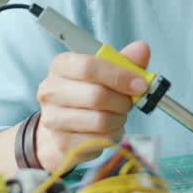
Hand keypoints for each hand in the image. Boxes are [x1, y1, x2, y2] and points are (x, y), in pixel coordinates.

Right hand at [33, 41, 150, 170]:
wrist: (62, 130)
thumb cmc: (86, 94)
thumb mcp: (105, 73)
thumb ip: (124, 61)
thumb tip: (142, 48)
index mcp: (61, 65)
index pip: (88, 66)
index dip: (119, 75)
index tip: (140, 84)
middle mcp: (50, 90)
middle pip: (96, 95)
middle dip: (122, 101)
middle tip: (129, 102)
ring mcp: (53, 118)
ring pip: (100, 121)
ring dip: (119, 118)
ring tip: (117, 115)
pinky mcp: (62, 143)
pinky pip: (100, 140)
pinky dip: (113, 134)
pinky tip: (109, 129)